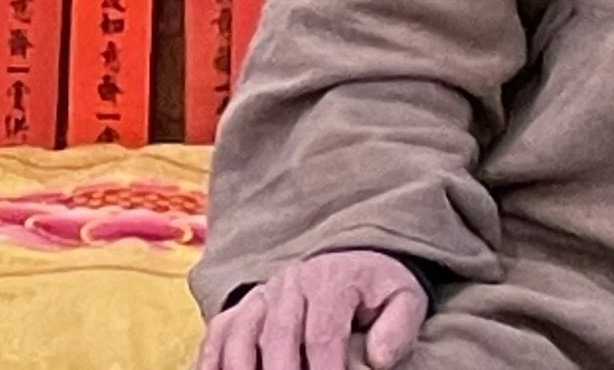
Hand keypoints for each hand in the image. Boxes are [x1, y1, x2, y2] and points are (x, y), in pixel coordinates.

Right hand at [198, 251, 427, 369]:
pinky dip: (210, 359)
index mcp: (330, 281)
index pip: (323, 333)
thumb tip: (380, 361)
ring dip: (240, 369)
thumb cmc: (376, 288)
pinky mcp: (244, 307)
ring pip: (241, 333)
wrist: (351, 256)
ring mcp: (262, 295)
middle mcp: (290, 284)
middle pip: (277, 336)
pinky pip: (219, 332)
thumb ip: (398, 328)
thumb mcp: (402, 298)